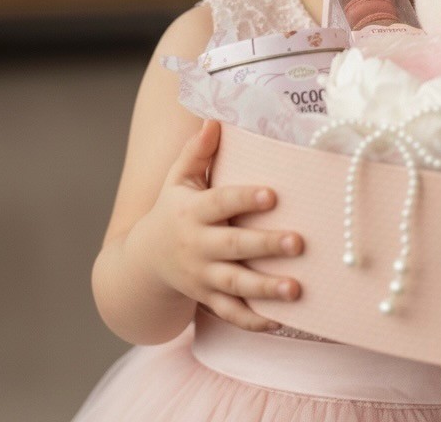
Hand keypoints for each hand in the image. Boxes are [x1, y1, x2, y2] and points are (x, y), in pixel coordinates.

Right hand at [137, 120, 303, 331]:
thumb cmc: (172, 210)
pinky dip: (255, 321)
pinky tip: (282, 319)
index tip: (272, 194)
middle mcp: (197, 246)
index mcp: (192, 212)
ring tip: (296, 289)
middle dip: (265, 245)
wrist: (142, 263)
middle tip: (298, 242)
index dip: (244, 199)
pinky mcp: (208, 299)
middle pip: (234, 247)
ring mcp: (203, 277)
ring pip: (236, 286)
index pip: (221, 202)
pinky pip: (232, 315)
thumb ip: (197, 151)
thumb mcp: (178, 179)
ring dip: (266, 289)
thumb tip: (214, 118)